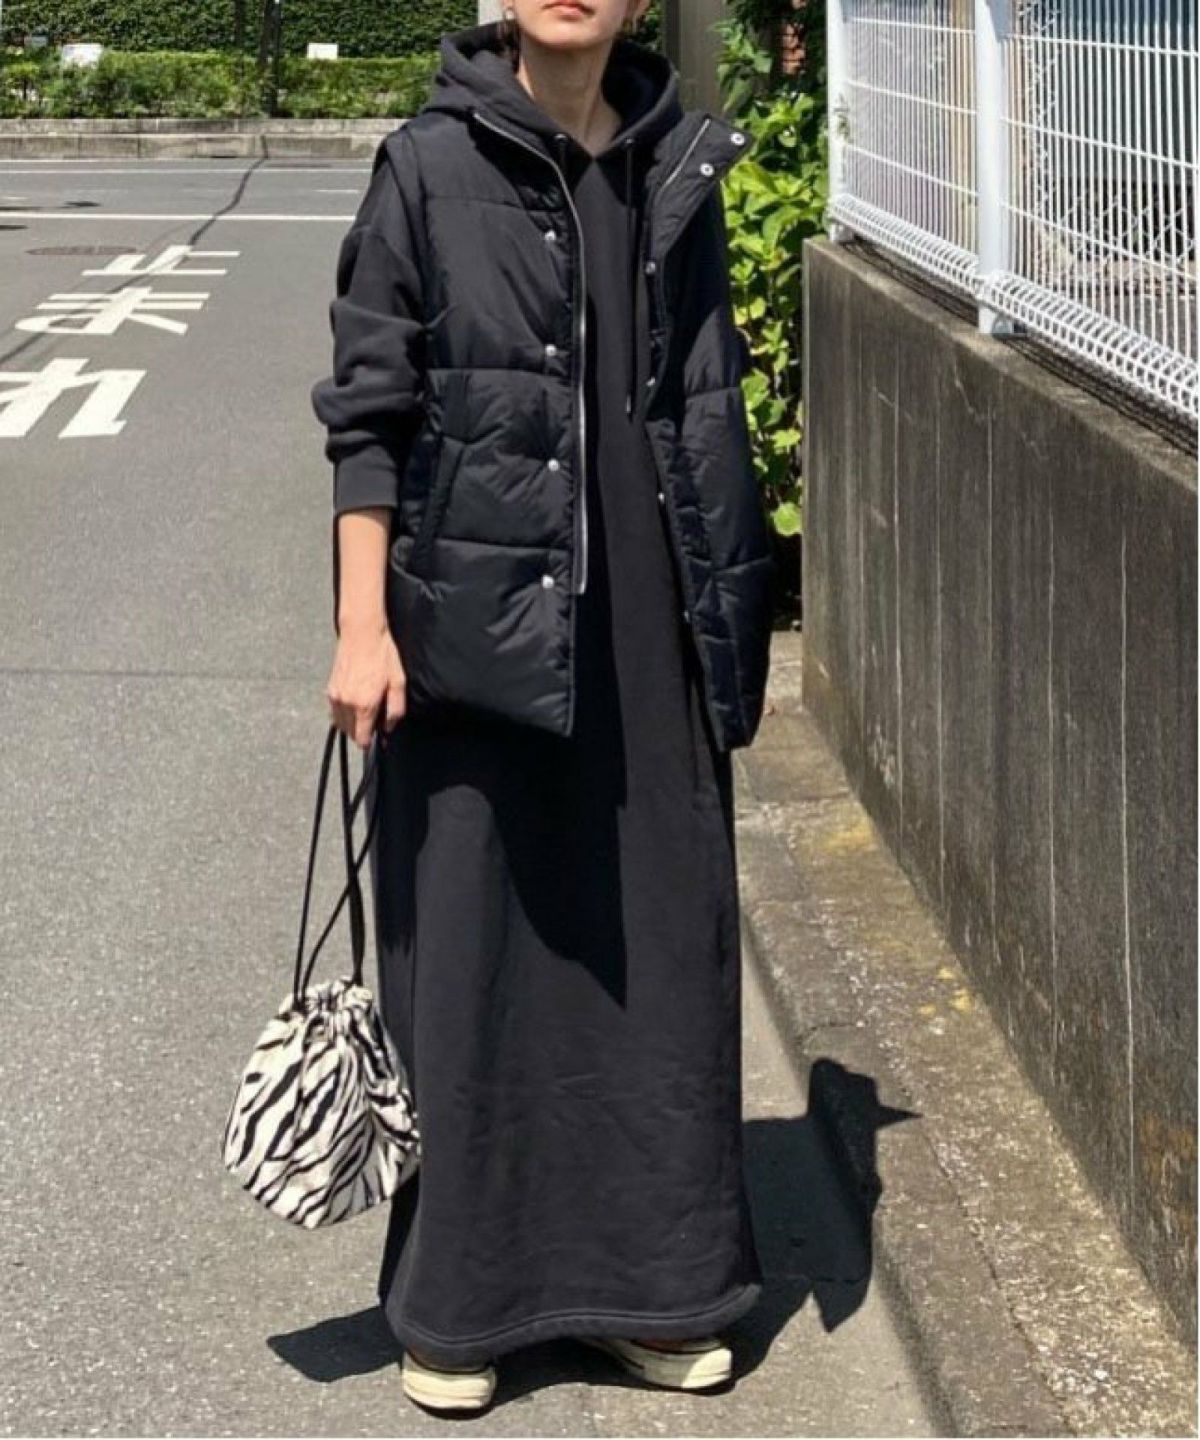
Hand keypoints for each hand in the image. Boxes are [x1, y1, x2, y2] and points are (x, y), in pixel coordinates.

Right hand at [326, 618, 405, 749]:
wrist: (362, 633)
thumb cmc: (382, 655)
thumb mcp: (398, 683)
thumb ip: (395, 710)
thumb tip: (389, 728)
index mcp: (364, 705)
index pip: (362, 739)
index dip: (371, 741)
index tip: (379, 737)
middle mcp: (346, 704)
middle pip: (350, 734)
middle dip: (362, 733)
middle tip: (375, 720)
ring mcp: (335, 697)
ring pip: (340, 724)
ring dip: (352, 724)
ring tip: (365, 712)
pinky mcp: (330, 689)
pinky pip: (334, 712)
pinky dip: (343, 714)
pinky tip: (355, 703)